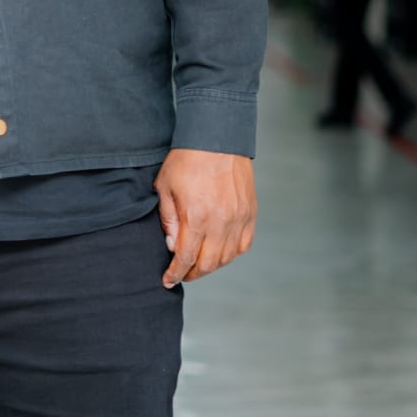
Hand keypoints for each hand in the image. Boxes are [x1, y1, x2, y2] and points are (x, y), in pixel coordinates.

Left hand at [155, 149, 256, 288]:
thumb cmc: (187, 158)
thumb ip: (169, 220)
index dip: (175, 273)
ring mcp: (239, 218)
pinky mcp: (250, 212)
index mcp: (197, 216)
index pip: (186, 258)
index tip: (168, 280)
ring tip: (198, 263)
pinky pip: (243, 245)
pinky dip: (231, 254)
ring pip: (227, 257)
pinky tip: (220, 251)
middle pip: (208, 264)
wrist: (217, 136)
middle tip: (182, 273)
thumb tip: (173, 247)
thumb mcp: (165, 186)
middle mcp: (221, 222)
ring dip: (212, 266)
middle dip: (192, 273)